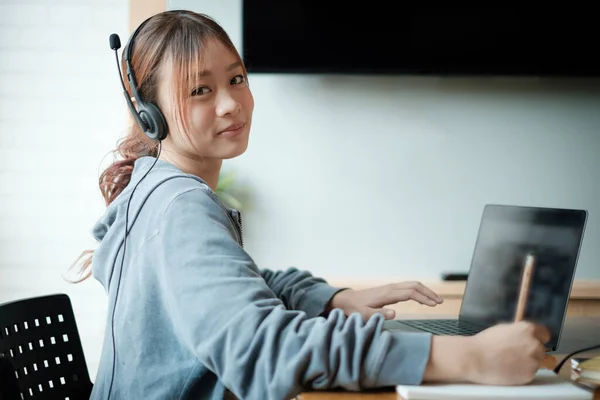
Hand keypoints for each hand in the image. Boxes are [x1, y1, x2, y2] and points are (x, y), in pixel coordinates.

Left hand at [326, 281, 443, 320]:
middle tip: (440, 302)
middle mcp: (390, 288)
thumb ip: (379, 314)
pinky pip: (408, 287)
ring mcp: (390, 288)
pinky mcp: (390, 290)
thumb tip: (394, 313)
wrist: (346, 300)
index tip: (434, 305)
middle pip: (414, 285)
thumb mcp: (364, 314)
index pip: (410, 293)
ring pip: (412, 285)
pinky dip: (419, 291)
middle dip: (428, 292)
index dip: (423, 298)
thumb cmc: (355, 308)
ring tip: (436, 300)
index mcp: (387, 294)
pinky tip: (423, 299)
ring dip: (425, 291)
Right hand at [466, 321, 550, 384]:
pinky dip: (523, 372)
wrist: (475, 358)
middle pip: (541, 349)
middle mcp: (534, 344)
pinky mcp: (530, 374)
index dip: (537, 338)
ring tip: (511, 363)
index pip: (544, 334)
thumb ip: (519, 331)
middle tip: (516, 354)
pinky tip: (510, 369)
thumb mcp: (503, 329)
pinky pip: (531, 373)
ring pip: (537, 362)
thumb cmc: (485, 342)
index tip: (531, 342)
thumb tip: (525, 335)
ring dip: (528, 362)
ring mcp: (534, 360)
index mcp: (527, 329)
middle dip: (531, 351)